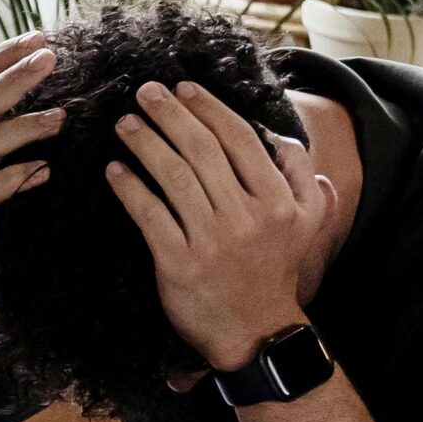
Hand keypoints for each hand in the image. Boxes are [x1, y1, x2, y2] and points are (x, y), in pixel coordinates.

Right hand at [0, 32, 64, 286]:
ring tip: (61, 118)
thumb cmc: (11, 202)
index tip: (41, 36)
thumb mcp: (14, 153)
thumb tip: (65, 72)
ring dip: (24, 126)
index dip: (5, 53)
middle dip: (17, 77)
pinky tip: (44, 171)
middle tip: (52, 58)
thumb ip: (26, 117)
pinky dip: (15, 178)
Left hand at [105, 80, 333, 371]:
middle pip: (202, 150)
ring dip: (145, 143)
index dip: (208, 108)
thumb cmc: (275, 270)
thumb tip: (283, 138)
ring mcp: (213, 240)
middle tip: (145, 92)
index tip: (183, 88)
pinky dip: (130, 188)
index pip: (239, 139)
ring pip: (174, 176)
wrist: (257, 332)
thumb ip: (303, 176)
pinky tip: (114, 169)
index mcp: (278, 201)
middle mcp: (247, 217)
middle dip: (170, 114)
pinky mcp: (180, 263)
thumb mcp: (308, 223)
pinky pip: (150, 215)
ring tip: (124, 123)